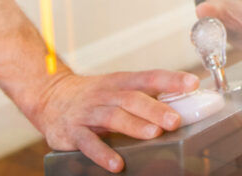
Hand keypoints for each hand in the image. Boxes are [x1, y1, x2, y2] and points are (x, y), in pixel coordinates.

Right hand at [32, 68, 199, 172]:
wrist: (49, 96)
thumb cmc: (92, 95)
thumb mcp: (116, 89)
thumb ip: (144, 97)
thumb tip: (180, 105)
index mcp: (120, 82)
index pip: (149, 77)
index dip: (171, 79)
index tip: (192, 83)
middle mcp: (106, 95)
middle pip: (132, 98)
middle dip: (155, 108)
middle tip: (175, 119)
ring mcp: (88, 113)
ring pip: (113, 117)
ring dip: (134, 126)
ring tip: (154, 134)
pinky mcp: (73, 132)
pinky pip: (88, 143)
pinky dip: (103, 154)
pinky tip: (117, 164)